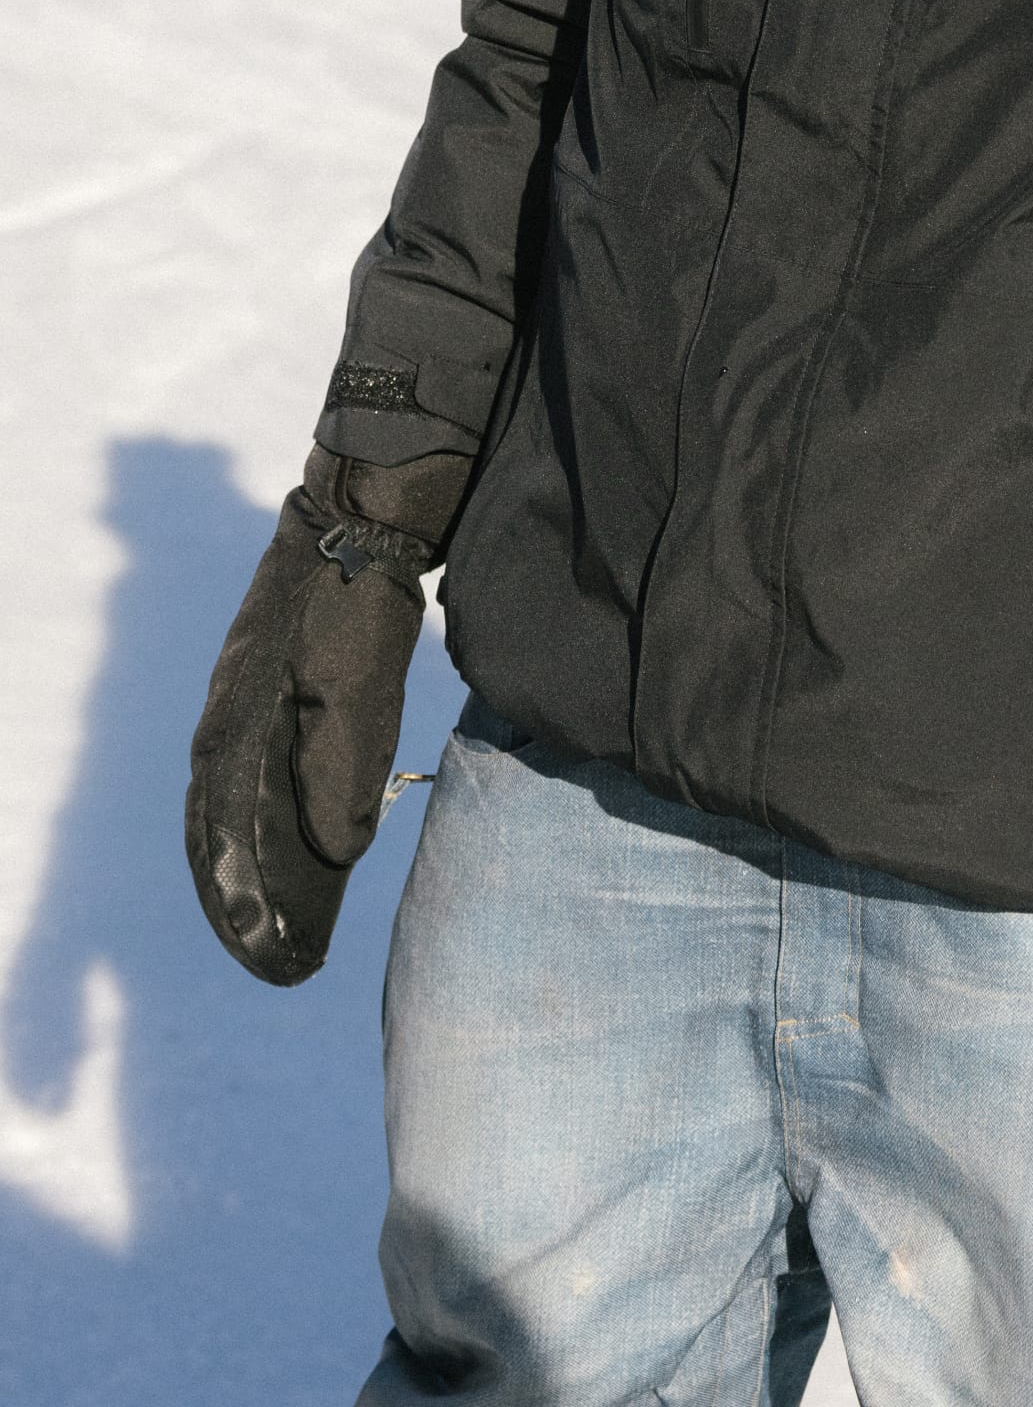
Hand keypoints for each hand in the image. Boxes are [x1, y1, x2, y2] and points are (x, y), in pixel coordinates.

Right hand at [185, 445, 469, 985]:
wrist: (360, 518)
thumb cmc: (356, 604)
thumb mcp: (355, 686)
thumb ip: (341, 767)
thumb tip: (337, 852)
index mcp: (233, 733)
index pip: (224, 844)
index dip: (246, 907)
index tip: (277, 965)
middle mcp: (225, 728)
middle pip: (220, 836)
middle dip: (244, 901)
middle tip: (280, 962)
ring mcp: (244, 707)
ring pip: (237, 809)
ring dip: (257, 868)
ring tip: (288, 923)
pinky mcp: (273, 692)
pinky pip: (259, 776)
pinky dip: (269, 822)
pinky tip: (304, 845)